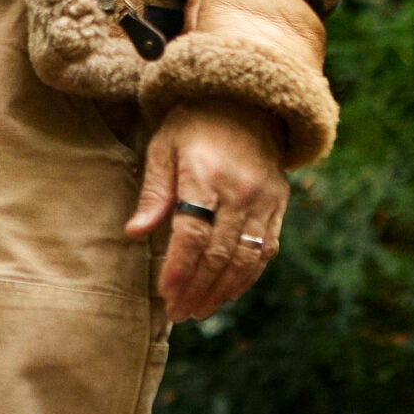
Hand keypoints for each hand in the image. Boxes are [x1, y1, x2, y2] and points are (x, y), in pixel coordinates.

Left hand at [125, 100, 289, 323]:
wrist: (246, 101)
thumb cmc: (194, 125)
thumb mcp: (163, 148)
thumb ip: (153, 193)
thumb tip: (134, 233)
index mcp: (205, 174)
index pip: (192, 234)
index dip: (179, 268)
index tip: (165, 294)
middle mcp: (240, 190)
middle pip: (219, 253)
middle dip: (197, 288)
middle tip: (178, 312)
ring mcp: (264, 199)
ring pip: (245, 258)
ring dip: (222, 290)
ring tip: (199, 309)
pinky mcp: (279, 204)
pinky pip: (266, 249)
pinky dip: (247, 276)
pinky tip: (227, 291)